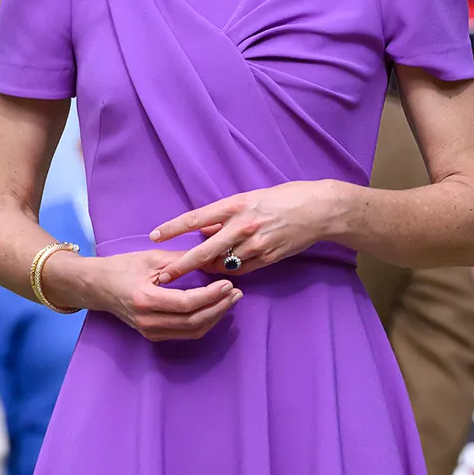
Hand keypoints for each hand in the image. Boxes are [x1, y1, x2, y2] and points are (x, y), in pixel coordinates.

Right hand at [70, 249, 242, 343]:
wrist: (97, 287)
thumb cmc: (121, 268)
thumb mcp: (150, 258)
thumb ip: (181, 260)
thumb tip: (211, 258)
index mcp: (145, 299)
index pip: (187, 303)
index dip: (212, 296)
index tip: (228, 284)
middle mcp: (148, 321)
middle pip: (193, 321)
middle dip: (219, 308)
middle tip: (236, 292)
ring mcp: (150, 331)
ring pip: (192, 331)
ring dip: (215, 317)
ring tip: (231, 300)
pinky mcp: (153, 335)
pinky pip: (185, 333)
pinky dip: (204, 322)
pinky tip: (215, 309)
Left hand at [151, 179, 352, 281]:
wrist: (318, 209)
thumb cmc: (284, 198)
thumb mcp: (250, 198)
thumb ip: (225, 216)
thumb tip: (203, 230)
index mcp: (235, 205)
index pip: (196, 218)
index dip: (173, 229)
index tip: (154, 237)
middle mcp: (243, 225)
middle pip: (204, 251)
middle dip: (181, 266)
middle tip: (163, 276)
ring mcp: (255, 244)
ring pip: (222, 264)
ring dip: (208, 269)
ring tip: (197, 272)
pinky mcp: (268, 258)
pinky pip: (241, 270)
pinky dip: (230, 271)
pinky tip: (224, 272)